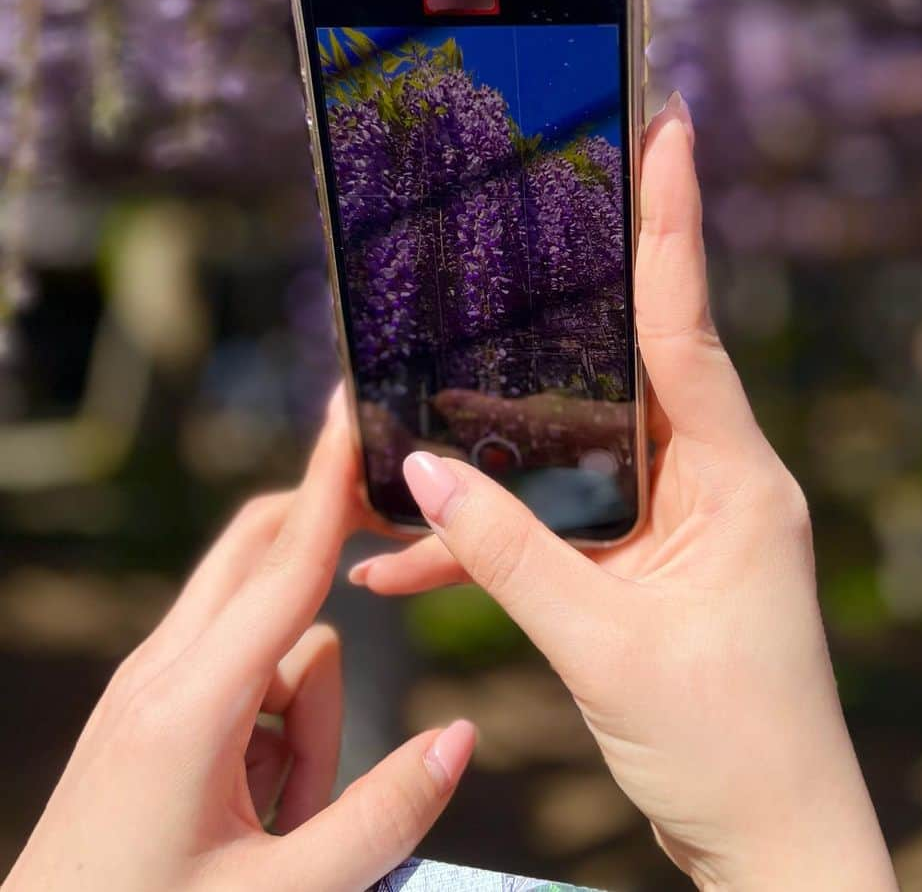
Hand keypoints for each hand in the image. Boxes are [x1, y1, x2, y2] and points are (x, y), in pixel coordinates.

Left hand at [4, 392, 474, 891]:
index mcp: (192, 704)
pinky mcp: (149, 710)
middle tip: (388, 585)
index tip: (349, 409)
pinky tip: (260, 814)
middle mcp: (164, 671)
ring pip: (271, 637)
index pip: (287, 563)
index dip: (329, 482)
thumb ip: (382, 817)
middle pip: (264, 557)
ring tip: (286, 822)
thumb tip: (462, 736)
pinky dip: (276, 724)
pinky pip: (241, 673)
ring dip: (307, 714)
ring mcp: (149, 686)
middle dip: (328, 569)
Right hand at [349, 93, 897, 891]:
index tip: (669, 126)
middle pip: (620, 375)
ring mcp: (682, 522)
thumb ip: (508, 550)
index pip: (687, 325)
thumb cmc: (723, 743)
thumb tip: (424, 473)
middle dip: (552, 326)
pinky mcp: (652, 565)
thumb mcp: (604, 642)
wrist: (769, 846)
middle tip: (510, 236)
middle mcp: (714, 481)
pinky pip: (567, 525)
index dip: (671, 222)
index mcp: (734, 477)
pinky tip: (412, 558)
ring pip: (576, 457)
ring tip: (405, 446)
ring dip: (496, 466)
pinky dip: (501, 541)